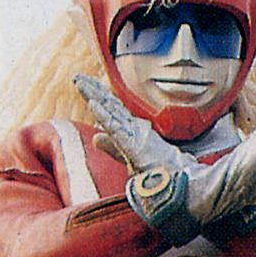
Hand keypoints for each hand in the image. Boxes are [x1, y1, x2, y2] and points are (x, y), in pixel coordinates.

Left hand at [73, 75, 191, 174]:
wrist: (178, 180)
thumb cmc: (157, 170)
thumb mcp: (128, 157)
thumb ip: (111, 147)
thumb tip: (95, 137)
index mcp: (132, 128)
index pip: (112, 108)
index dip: (98, 94)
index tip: (84, 82)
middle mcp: (133, 126)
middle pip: (110, 104)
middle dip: (93, 90)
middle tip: (77, 76)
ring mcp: (133, 133)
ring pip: (111, 111)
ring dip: (94, 96)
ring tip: (80, 83)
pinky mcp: (133, 144)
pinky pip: (115, 128)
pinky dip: (103, 116)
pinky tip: (92, 105)